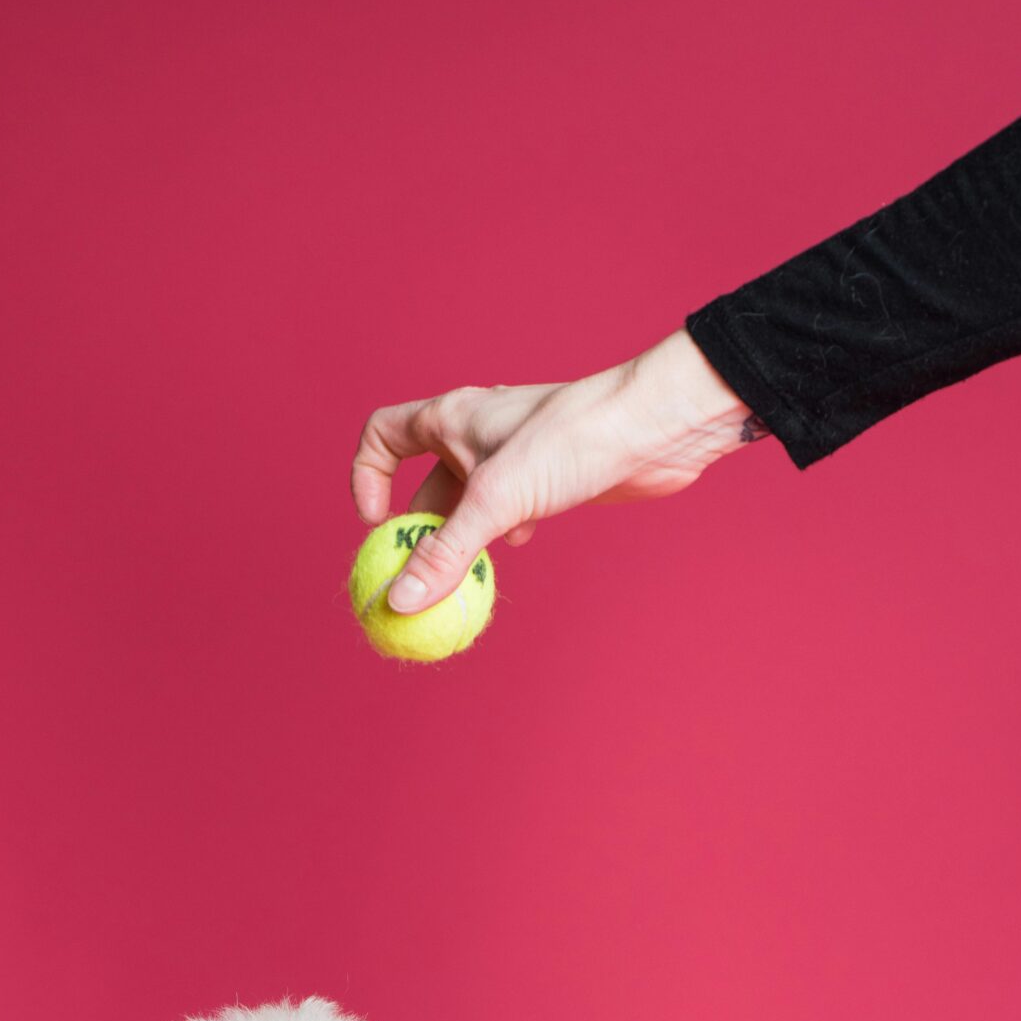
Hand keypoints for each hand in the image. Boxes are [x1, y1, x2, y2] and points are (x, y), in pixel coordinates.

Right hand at [351, 330, 763, 612]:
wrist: (654, 427)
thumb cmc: (574, 442)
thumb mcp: (499, 500)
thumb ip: (447, 552)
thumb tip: (400, 601)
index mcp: (451, 418)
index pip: (382, 435)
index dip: (367, 478)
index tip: (376, 524)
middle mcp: (475, 433)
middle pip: (424, 486)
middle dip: (419, 535)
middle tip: (419, 579)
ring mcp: (511, 456)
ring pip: (467, 505)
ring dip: (461, 543)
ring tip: (465, 576)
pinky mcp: (545, 478)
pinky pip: (505, 512)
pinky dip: (501, 537)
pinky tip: (517, 550)